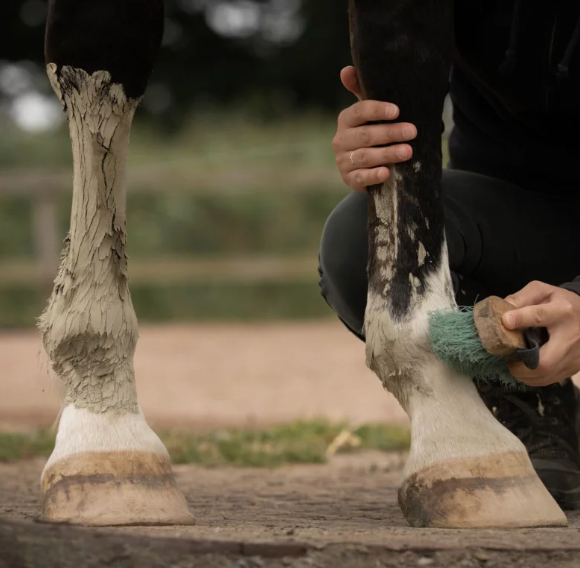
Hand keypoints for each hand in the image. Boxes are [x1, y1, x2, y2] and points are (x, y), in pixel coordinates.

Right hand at [333, 66, 416, 191]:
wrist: (367, 165)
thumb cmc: (372, 131)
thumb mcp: (370, 113)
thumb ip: (362, 91)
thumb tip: (346, 70)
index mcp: (346, 119)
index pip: (359, 112)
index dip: (377, 110)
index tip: (397, 111)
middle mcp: (341, 140)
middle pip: (365, 135)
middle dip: (390, 133)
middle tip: (412, 131)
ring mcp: (344, 161)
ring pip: (365, 156)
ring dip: (387, 154)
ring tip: (408, 152)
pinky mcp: (350, 179)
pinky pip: (360, 178)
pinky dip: (373, 176)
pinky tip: (386, 173)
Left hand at [503, 281, 579, 385]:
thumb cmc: (560, 302)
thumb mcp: (543, 291)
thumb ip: (521, 298)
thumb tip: (501, 311)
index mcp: (561, 311)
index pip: (539, 316)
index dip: (520, 319)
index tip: (505, 322)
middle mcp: (570, 335)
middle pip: (544, 360)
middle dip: (520, 365)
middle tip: (508, 360)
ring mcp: (575, 355)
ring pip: (546, 375)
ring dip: (524, 374)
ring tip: (515, 365)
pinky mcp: (574, 367)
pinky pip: (550, 379)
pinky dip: (534, 378)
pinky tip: (526, 370)